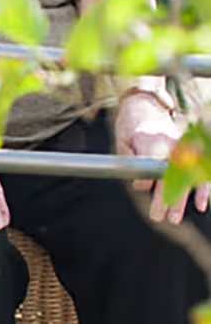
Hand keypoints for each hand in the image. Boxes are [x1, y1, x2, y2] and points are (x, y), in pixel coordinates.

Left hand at [114, 89, 208, 224]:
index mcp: (149, 138)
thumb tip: (141, 186)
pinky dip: (201, 188)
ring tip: (174, 219)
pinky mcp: (188, 151)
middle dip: (164, 198)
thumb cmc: (130, 124)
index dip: (149, 178)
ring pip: (185, 177)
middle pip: (169, 175)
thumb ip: (129, 160)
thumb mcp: (122, 139)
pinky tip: (201, 204)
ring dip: (181, 199)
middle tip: (157, 217)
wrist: (147, 104)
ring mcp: (181, 148)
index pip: (152, 162)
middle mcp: (169, 144)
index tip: (144, 188)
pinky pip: (198, 172)